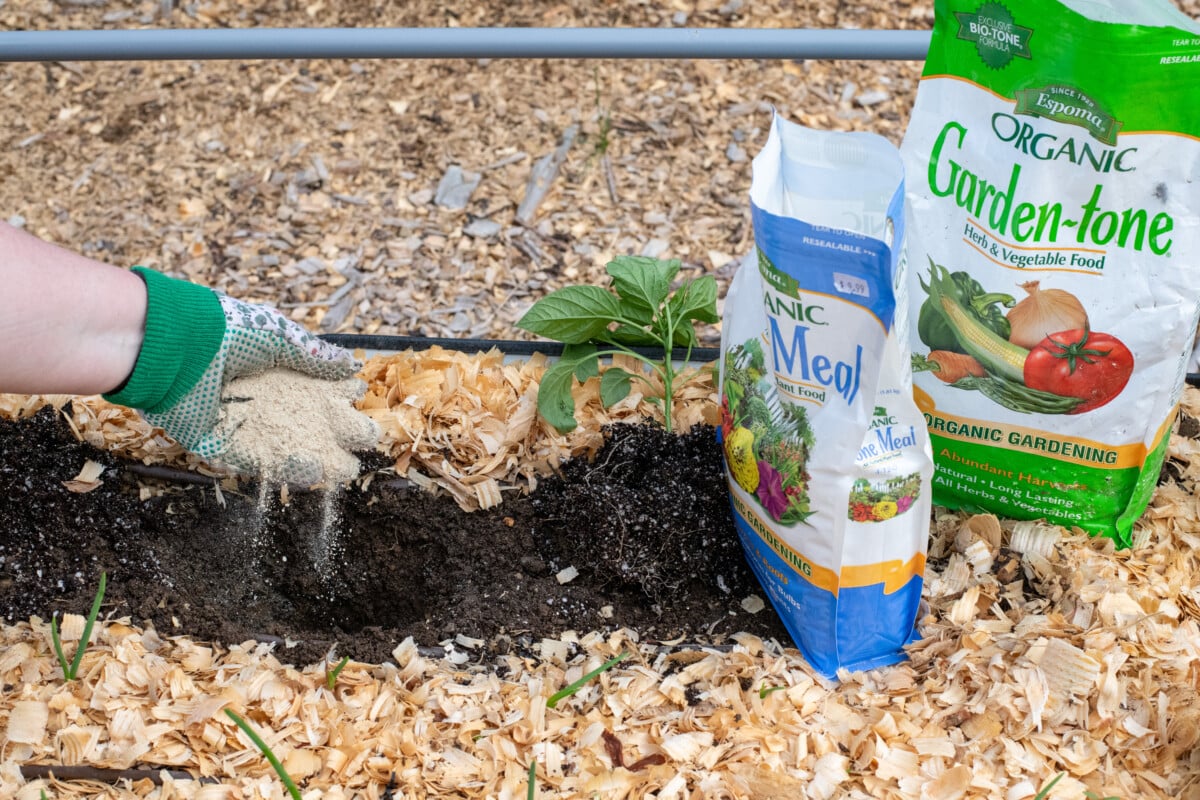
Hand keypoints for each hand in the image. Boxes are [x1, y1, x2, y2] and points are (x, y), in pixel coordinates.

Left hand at [105, 267, 377, 483]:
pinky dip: (286, 468)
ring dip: (319, 458)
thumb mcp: (279, 338)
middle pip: (308, 422)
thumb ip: (315, 356)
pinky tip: (314, 470)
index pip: (318, 389)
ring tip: (346, 470)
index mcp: (277, 370)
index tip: (364, 404)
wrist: (175, 348)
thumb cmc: (228, 332)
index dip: (342, 397)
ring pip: (289, 447)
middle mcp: (262, 398)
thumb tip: (353, 366)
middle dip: (339, 433)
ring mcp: (244, 424)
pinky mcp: (224, 445)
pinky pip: (259, 461)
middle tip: (365, 441)